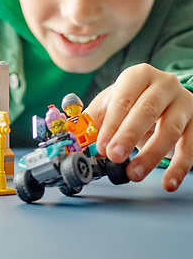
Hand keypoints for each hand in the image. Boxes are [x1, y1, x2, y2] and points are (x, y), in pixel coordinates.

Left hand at [86, 64, 192, 190]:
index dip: (111, 123)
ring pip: (170, 129)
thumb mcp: (112, 102)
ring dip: (151, 155)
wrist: (167, 98)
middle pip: (147, 110)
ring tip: (133, 174)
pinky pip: (190, 146)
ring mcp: (185, 103)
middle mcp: (165, 85)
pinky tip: (168, 182)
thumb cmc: (133, 100)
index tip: (101, 146)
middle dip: (128, 136)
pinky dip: (180, 167)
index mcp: (139, 75)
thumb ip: (94, 119)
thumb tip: (77, 139)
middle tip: (114, 157)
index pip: (123, 98)